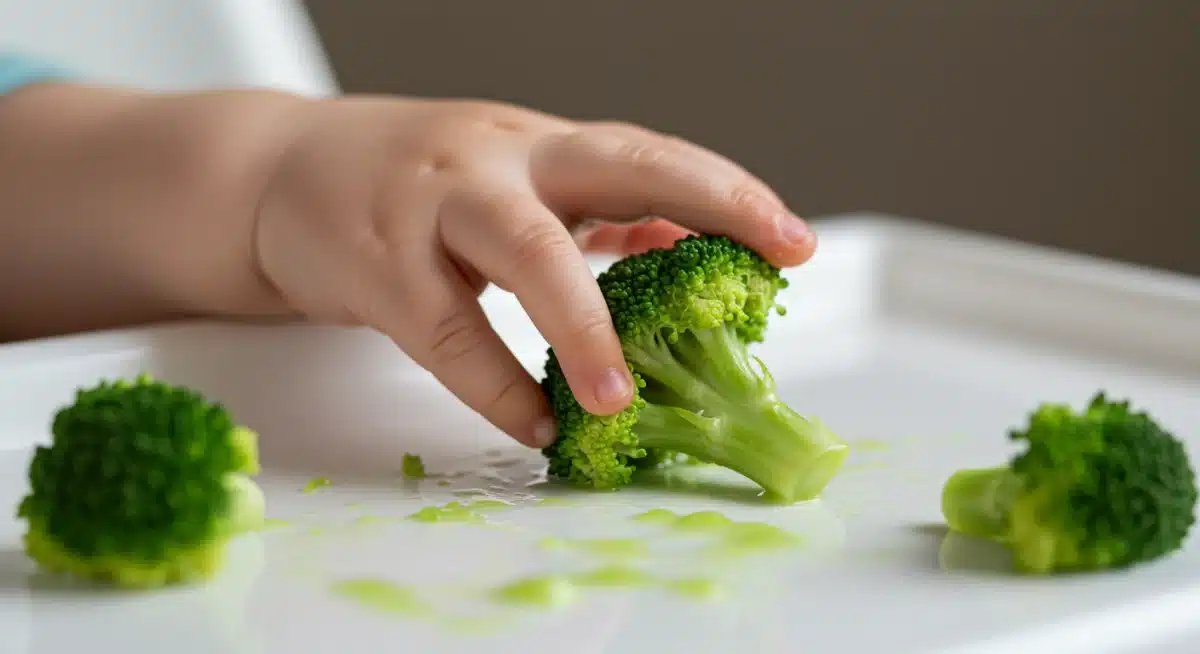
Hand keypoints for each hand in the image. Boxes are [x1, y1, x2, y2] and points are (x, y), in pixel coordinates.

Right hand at [254, 97, 815, 447]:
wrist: (275, 170)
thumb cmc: (408, 184)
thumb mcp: (506, 181)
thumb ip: (588, 209)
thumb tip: (685, 237)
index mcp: (538, 147)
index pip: (649, 156)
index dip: (727, 191)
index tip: (794, 240)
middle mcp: (497, 160)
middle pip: (614, 164)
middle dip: (707, 199)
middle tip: (774, 255)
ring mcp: (434, 204)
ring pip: (526, 250)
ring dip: (584, 322)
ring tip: (622, 396)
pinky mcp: (376, 261)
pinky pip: (445, 329)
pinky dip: (492, 382)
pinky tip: (530, 421)